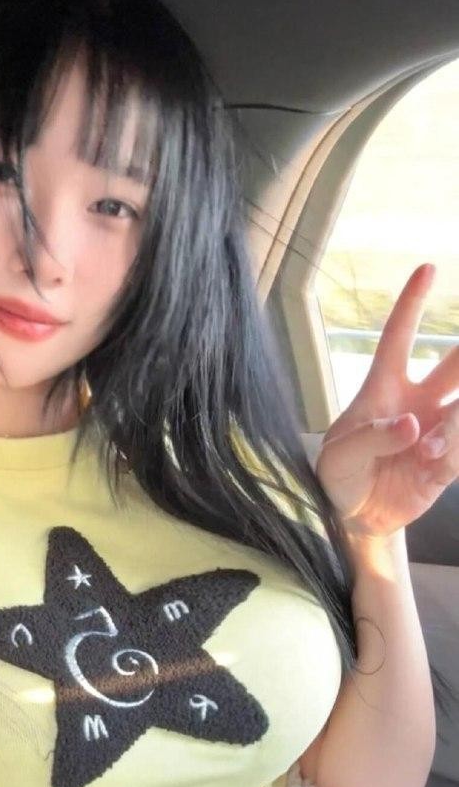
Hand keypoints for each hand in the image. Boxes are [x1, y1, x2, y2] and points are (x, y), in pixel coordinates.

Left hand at [315, 263, 457, 541]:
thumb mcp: (340, 457)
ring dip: (457, 424)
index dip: (412, 304)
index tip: (427, 268)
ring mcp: (438, 429)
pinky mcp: (449, 461)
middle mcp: (417, 401)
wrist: (355, 518)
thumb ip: (372, 437)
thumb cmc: (339, 476)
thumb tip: (413, 425)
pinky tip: (435, 464)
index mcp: (384, 388)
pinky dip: (455, 453)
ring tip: (432, 450)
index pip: (399, 337)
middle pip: (455, 365)